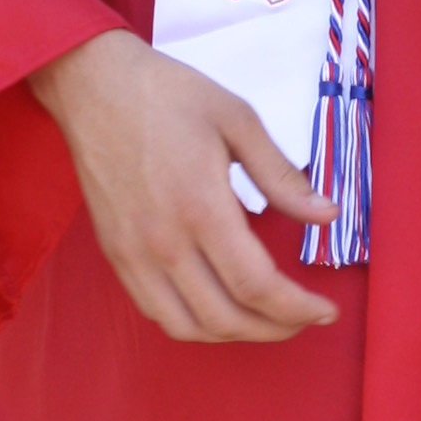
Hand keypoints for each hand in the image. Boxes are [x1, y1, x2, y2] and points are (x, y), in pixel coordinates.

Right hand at [28, 30, 338, 341]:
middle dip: (275, 328)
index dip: (298, 308)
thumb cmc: (168, 94)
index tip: (326, 310)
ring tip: (266, 320)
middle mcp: (163, 241)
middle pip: (225, 318)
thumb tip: (327, 216)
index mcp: (200, 206)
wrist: (93, 85)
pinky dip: (193, 323)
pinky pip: (155, 310)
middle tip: (305, 318)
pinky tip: (219, 307)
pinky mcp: (115, 253)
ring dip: (234, 334)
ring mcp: (132, 252)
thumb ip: (282, 176)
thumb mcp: (237, 120)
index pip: (256, 285)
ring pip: (187, 326)